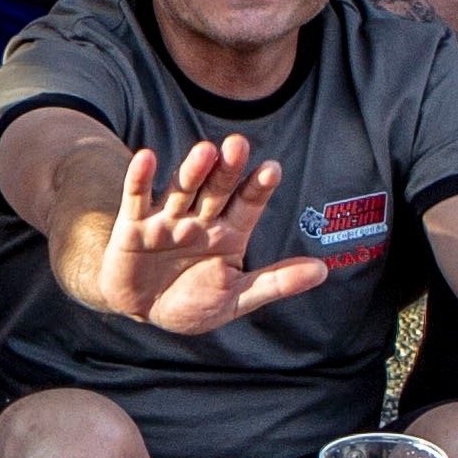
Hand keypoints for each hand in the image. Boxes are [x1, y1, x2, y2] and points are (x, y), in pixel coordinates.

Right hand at [84, 137, 327, 334]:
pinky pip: (137, 199)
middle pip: (216, 190)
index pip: (247, 205)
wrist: (145, 312)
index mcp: (229, 232)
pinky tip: (146, 157)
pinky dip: (141, 179)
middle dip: (227, 170)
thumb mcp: (238, 297)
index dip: (258, 188)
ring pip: (181, 190)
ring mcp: (167, 220)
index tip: (272, 169)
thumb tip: (324, 270)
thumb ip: (276, 282)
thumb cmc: (195, 301)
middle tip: (239, 144)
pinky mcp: (133, 227)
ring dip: (192, 172)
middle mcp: (200, 219)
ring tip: (205, 152)